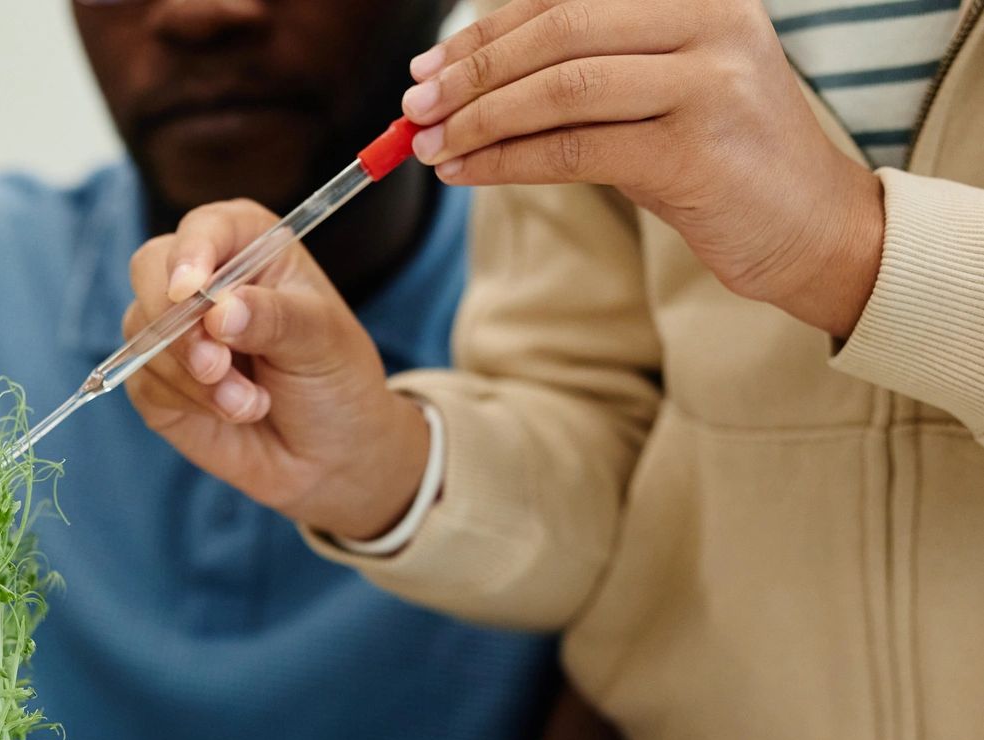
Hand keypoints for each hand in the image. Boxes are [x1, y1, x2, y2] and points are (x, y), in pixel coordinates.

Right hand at [122, 205, 434, 541]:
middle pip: (150, 269)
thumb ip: (274, 318)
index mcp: (250, 246)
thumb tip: (219, 312)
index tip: (192, 292)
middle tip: (217, 365)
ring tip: (251, 403)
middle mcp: (204, 279)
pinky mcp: (156, 378)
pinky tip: (232, 413)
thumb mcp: (322, 342)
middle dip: (177, 323)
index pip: (205, 228)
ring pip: (143, 332)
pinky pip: (142, 379)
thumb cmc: (334, 380)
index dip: (192, 254)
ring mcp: (173, 329)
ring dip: (195, 378)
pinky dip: (187, 402)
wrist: (327, 454)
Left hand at [403, 0, 884, 336]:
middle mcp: (711, 24)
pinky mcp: (694, 154)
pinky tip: (465, 174)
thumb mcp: (659, 93)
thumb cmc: (720, 160)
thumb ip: (586, 70)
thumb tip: (468, 76)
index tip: (431, 64)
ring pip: (560, 89)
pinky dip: (504, 161)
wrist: (813, 228)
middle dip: (474, 70)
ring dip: (480, 120)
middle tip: (414, 106)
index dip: (490, 27)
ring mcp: (708, 86)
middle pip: (560, 32)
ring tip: (428, 146)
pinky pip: (571, 151)